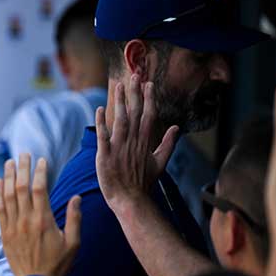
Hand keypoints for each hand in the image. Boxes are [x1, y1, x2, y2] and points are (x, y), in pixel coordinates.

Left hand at [0, 154, 80, 275]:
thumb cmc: (58, 264)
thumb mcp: (73, 243)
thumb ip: (74, 218)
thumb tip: (76, 197)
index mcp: (44, 220)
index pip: (40, 189)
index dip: (39, 172)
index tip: (41, 160)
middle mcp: (26, 220)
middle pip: (21, 188)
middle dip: (22, 168)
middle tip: (23, 154)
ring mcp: (13, 227)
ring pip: (7, 196)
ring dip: (7, 177)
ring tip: (9, 162)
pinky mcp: (4, 234)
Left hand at [95, 75, 179, 211]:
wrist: (131, 200)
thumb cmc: (143, 183)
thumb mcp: (160, 163)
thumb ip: (168, 144)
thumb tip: (176, 128)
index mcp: (146, 142)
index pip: (148, 114)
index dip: (148, 98)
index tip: (149, 83)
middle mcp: (134, 141)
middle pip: (135, 112)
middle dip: (135, 93)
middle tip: (135, 75)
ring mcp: (120, 147)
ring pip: (120, 119)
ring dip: (120, 102)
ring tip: (118, 85)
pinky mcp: (105, 155)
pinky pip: (103, 136)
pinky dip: (101, 122)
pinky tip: (99, 109)